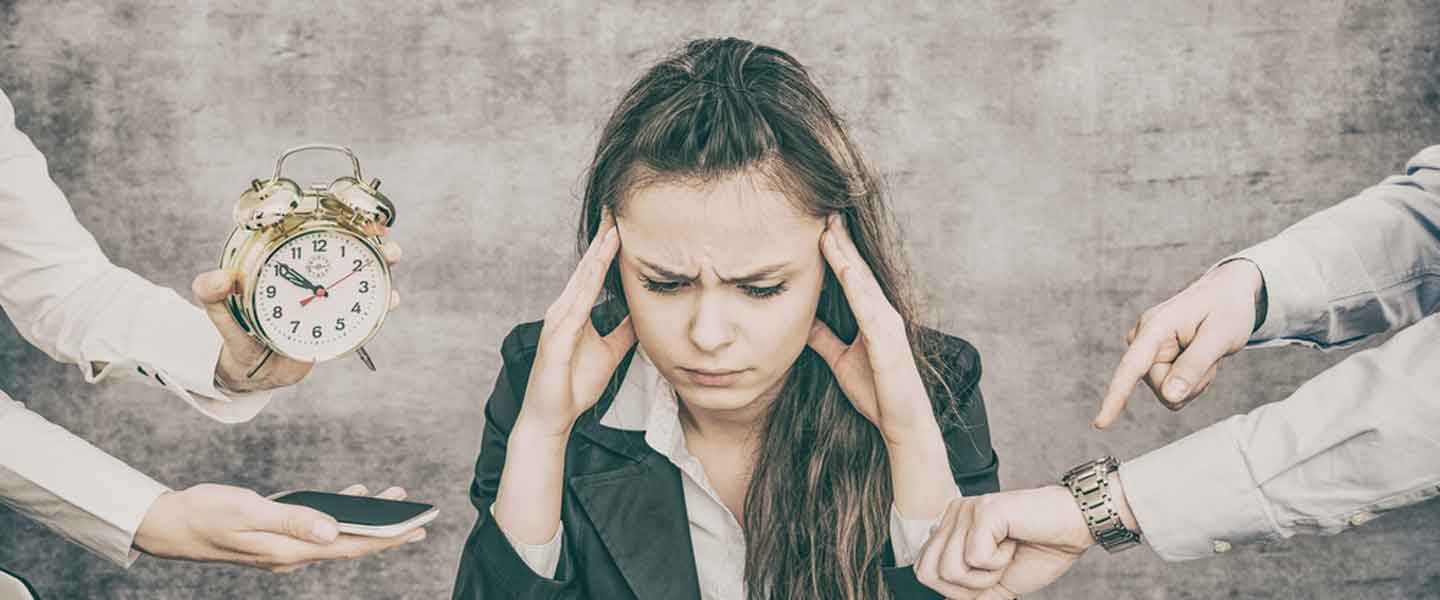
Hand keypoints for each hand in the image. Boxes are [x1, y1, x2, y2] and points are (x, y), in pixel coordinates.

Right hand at [134, 483, 426, 572]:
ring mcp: (284, 547)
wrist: (169, 524)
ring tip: (392, 499)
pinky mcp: (277, 536)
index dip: (386, 539)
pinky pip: (317, 528)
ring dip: (365, 519)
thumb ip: (293, 521)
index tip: (416, 529)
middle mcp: (291, 554)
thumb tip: (334, 531)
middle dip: (386, 531)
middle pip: (349, 545)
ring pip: (335, 535)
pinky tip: (352, 499)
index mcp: (289, 552)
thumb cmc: (205, 513)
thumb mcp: (249, 512)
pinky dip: (339, 513)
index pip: (350, 548)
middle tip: (419, 519)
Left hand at [197, 225, 401, 393]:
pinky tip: (389, 299)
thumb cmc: (238, 334)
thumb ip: (213, 295)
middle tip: (380, 238)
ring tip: (390, 259)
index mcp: (286, 266)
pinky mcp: (341, 322)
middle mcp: (313, 278)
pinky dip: (382, 301)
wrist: (255, 370)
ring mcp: (330, 299)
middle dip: (370, 240)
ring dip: (381, 265)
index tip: (349, 213)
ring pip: (363, 276)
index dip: (336, 219)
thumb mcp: (221, 313)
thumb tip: (216, 279)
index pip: (312, 235)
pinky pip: (365, 308)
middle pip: (348, 251)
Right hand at [517, 210, 636, 437]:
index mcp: (575, 310)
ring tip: (613, 231)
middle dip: (602, 238)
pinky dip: (586, 288)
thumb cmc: (576, 385)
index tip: (622, 221)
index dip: (608, 246)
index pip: (594, 271)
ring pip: (580, 281)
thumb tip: (644, 313)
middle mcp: (564, 309)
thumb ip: (624, 330)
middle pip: (586, 267)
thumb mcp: (611, 352)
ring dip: (596, 256)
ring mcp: (558, 321)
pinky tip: (596, 272)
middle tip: (615, 209)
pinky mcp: (556, 338)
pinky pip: (574, 308)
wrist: (552, 416)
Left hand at [806, 214, 932, 442]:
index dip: (837, 251)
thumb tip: (801, 321)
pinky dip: (856, 287)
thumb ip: (824, 339)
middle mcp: (883, 314)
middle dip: (842, 241)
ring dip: (846, 255)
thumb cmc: (877, 393)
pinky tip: (844, 269)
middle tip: (826, 211)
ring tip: (829, 230)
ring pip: (863, 283)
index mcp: (872, 317)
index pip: (852, 277)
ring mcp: (888, 325)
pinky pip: (869, 309)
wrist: (901, 424)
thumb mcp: (840, 360)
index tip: (820, 225)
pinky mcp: (888, 342)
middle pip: (859, 271)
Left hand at [914, 487, 1098, 598]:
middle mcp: (953, 514)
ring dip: (985, 576)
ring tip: (1006, 554)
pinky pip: (974, 558)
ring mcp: (965, 510)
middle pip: (928, 572)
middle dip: (967, 586)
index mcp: (951, 527)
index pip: (924, 569)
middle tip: (997, 568)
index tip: (988, 575)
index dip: (955, 589)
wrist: (1074, 529)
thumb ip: (970, 594)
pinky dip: (999, 563)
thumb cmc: (1040, 550)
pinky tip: (1013, 543)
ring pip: (948, 569)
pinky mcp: (983, 510)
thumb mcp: (997, 583)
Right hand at [1093, 259, 1264, 427]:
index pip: (1131, 367)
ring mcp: (1147, 350)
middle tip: (1211, 359)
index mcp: (1155, 327)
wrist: (1228, 293)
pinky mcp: (1153, 359)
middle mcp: (1143, 338)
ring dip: (1193, 382)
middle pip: (1161, 387)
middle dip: (1190, 383)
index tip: (1100, 424)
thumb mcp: (1220, 336)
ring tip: (1206, 354)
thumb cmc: (1227, 308)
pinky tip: (1198, 357)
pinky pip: (1170, 388)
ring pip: (1166, 391)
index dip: (1115, 397)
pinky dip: (1191, 381)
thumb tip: (1170, 397)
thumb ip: (1194, 367)